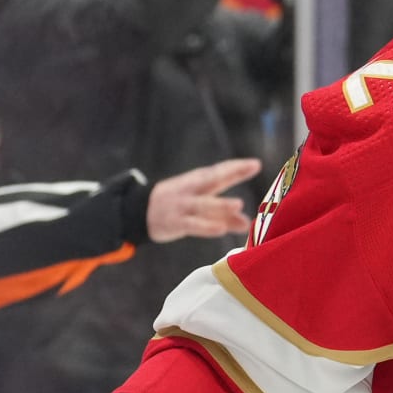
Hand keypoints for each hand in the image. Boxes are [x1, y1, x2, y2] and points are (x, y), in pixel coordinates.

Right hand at [146, 158, 260, 242]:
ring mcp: (182, 206)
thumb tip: (248, 223)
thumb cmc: (177, 206)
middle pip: (213, 179)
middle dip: (232, 172)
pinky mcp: (175, 222)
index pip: (219, 171)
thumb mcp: (198, 206)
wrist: (137, 212)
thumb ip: (224, 214)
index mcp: (197, 182)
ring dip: (221, 204)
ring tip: (239, 204)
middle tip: (252, 167)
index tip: (256, 164)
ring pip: (204, 204)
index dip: (237, 167)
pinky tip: (221, 229)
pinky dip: (206, 226)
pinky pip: (192, 224)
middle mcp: (191, 190)